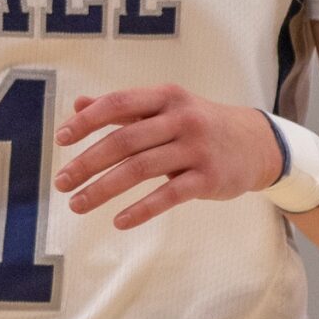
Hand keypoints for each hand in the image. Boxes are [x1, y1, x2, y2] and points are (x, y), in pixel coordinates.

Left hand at [51, 84, 283, 228]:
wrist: (257, 143)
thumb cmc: (200, 124)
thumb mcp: (167, 107)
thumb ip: (124, 108)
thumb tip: (78, 104)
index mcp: (166, 97)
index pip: (119, 103)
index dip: (87, 121)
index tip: (61, 139)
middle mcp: (181, 119)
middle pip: (124, 141)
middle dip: (87, 162)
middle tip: (61, 181)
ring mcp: (195, 149)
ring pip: (140, 170)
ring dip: (103, 189)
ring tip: (77, 204)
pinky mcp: (207, 179)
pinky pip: (168, 196)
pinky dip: (141, 210)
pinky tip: (118, 221)